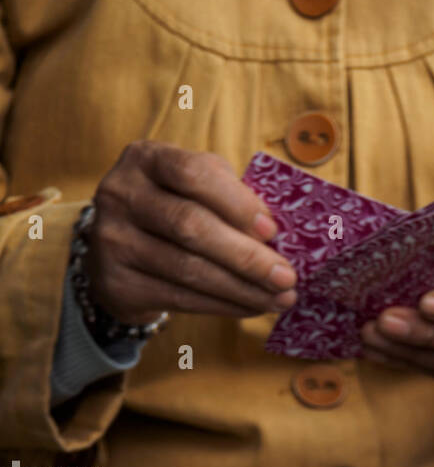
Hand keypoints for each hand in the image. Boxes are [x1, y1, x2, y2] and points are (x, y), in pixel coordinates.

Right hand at [83, 141, 296, 324]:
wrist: (117, 251)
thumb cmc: (172, 209)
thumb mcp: (193, 187)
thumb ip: (228, 196)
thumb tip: (278, 235)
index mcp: (146, 158)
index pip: (192, 173)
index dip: (236, 202)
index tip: (272, 230)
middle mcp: (122, 193)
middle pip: (191, 225)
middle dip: (247, 256)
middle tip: (287, 278)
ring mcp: (114, 238)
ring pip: (188, 268)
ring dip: (242, 288)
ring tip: (279, 299)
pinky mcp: (118, 281)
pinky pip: (180, 298)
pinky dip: (223, 305)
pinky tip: (251, 307)